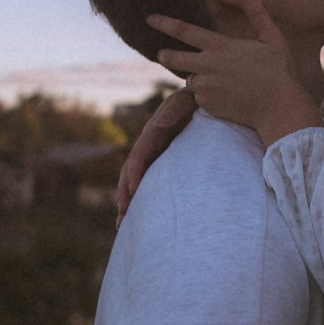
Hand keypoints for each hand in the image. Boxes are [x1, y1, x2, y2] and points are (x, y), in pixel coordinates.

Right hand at [116, 86, 196, 227]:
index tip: (133, 190)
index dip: (134, 172)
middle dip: (125, 193)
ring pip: (134, 180)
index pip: (139, 154)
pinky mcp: (160, 163)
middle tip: (123, 214)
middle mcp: (148, 146)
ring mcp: (153, 156)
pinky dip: (140, 198)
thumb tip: (158, 124)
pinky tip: (138, 216)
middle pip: (130, 171)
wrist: (200, 102)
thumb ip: (173, 111)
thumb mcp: (185, 101)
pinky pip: (146, 182)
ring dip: (128, 201)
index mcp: (153, 133)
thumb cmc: (194, 101)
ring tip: (123, 223)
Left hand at [148, 0, 321, 145]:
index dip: (164, 24)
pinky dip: (208, 96)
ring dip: (198, 77)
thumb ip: (256, 12)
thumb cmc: (279, 70)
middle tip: (162, 54)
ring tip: (222, 80)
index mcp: (221, 47)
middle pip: (174, 58)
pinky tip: (227, 96)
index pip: (185, 31)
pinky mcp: (208, 105)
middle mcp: (208, 66)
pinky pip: (201, 98)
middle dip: (165, 55)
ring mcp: (207, 87)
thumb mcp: (271, 37)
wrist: (279, 107)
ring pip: (191, 79)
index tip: (149, 18)